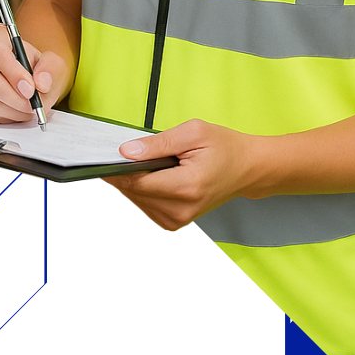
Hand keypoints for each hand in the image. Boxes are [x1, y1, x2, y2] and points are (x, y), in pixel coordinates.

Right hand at [0, 22, 69, 124]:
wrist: (29, 78)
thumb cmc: (36, 66)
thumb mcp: (51, 61)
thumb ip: (50, 68)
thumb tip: (41, 83)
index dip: (13, 73)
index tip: (30, 89)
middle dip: (15, 98)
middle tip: (33, 104)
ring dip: (13, 110)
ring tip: (29, 108)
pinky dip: (6, 117)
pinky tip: (17, 110)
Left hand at [103, 120, 260, 233]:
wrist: (247, 168)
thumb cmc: (225, 147)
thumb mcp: (193, 133)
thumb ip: (158, 143)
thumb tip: (127, 151)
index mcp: (187, 186)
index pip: (138, 182)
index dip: (119, 169)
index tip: (108, 155)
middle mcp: (182, 209)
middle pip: (135, 193)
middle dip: (126, 173)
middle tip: (131, 153)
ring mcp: (180, 219)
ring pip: (137, 202)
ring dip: (135, 182)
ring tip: (151, 163)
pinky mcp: (176, 222)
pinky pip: (146, 207)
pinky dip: (144, 191)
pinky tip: (155, 177)